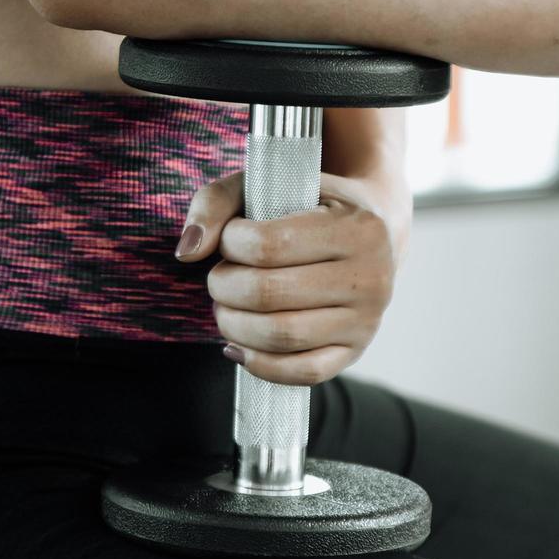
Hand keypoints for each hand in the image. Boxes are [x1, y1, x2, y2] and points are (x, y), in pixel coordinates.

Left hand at [174, 170, 408, 385]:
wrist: (371, 235)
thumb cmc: (307, 206)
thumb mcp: (266, 185)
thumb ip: (216, 202)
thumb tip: (187, 253)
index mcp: (357, 228)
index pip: (268, 245)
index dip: (230, 243)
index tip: (230, 238)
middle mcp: (372, 277)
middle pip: (268, 294)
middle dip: (224, 287)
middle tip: (220, 277)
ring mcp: (367, 320)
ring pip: (281, 336)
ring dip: (233, 325)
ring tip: (226, 307)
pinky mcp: (354, 351)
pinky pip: (302, 373)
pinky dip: (258, 364)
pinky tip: (237, 346)